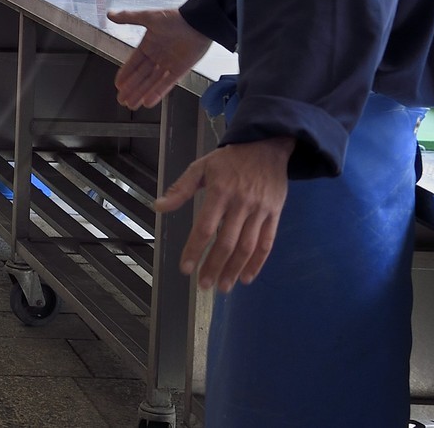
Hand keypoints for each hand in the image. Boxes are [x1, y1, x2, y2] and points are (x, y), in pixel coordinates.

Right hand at [108, 7, 212, 108]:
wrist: (199, 22)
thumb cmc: (174, 18)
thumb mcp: (148, 17)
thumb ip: (129, 18)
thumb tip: (110, 14)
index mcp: (148, 45)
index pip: (133, 63)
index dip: (125, 74)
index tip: (118, 84)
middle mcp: (157, 56)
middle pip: (142, 76)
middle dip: (131, 88)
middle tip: (122, 100)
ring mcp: (169, 64)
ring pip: (152, 82)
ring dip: (142, 93)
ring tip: (132, 104)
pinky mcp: (181, 70)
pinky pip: (167, 84)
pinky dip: (158, 93)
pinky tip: (148, 102)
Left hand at [156, 136, 292, 291]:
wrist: (266, 146)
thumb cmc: (229, 159)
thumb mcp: (201, 167)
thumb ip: (181, 189)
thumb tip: (158, 206)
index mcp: (220, 192)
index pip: (205, 227)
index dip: (195, 249)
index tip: (186, 268)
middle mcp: (240, 204)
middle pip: (226, 242)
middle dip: (214, 266)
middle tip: (203, 285)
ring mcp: (260, 211)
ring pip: (247, 246)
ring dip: (234, 270)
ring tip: (223, 286)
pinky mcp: (274, 214)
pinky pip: (267, 242)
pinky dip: (258, 262)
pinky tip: (247, 276)